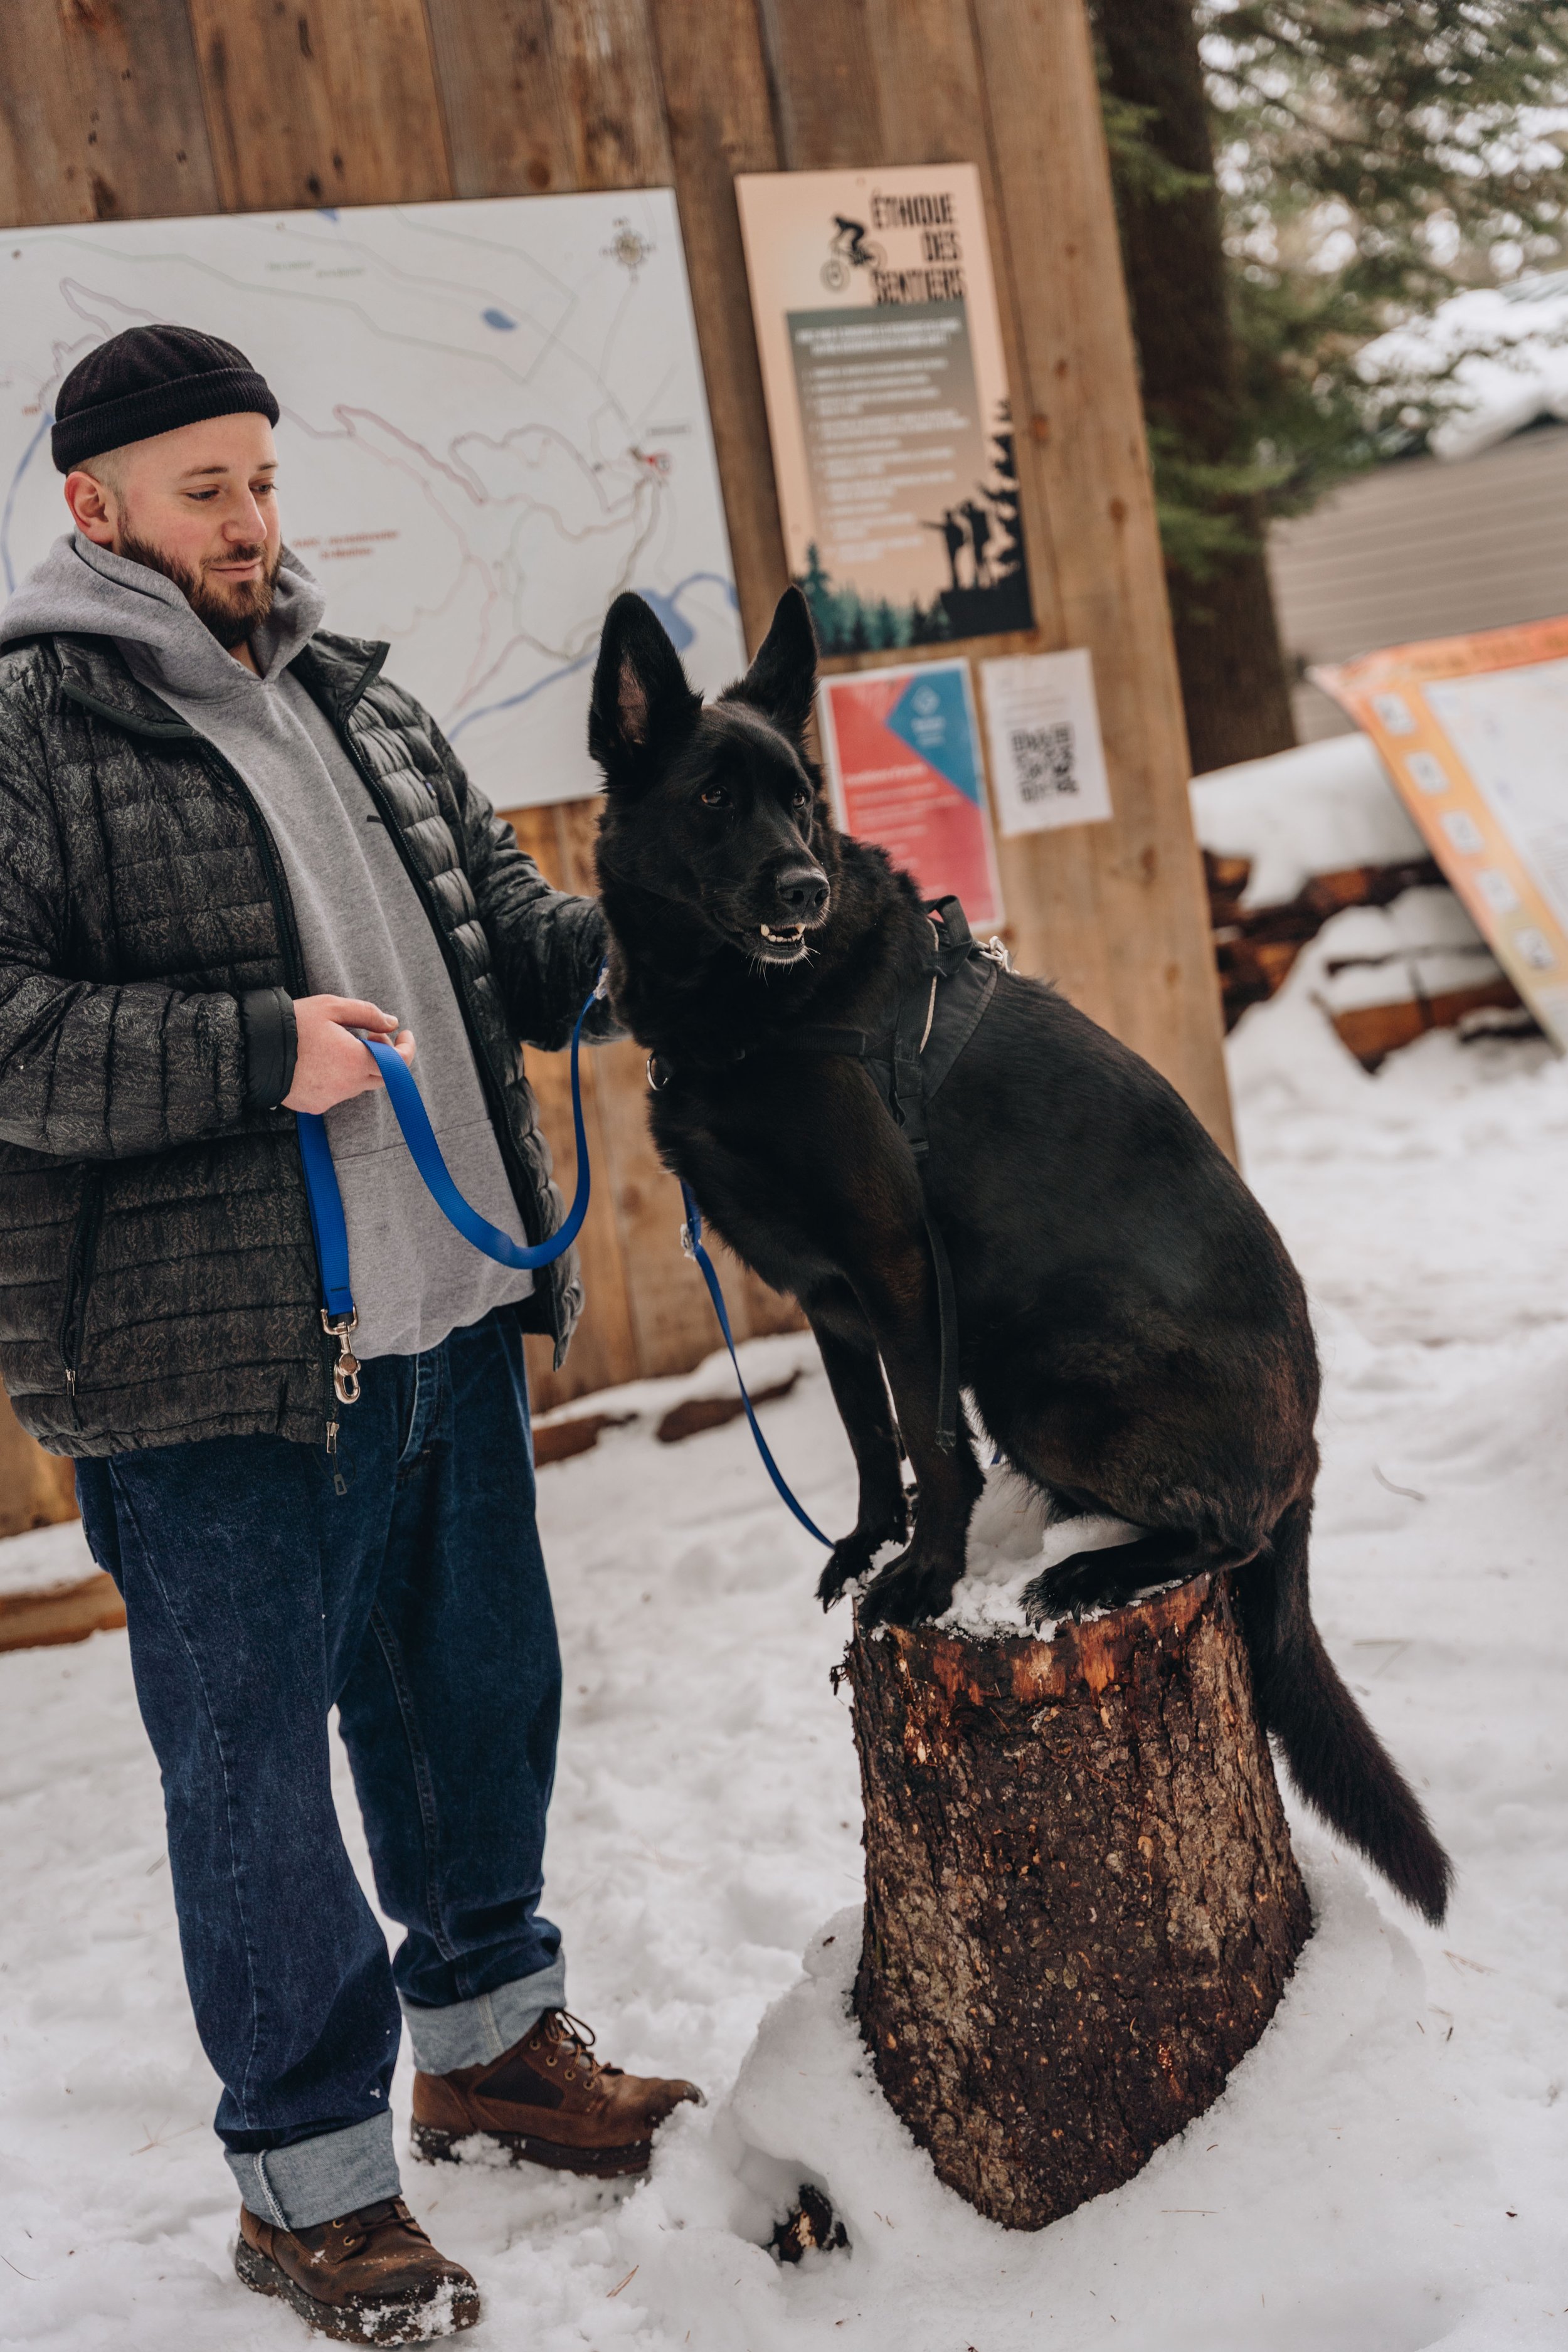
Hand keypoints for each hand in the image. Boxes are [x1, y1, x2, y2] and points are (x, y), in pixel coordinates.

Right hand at [281, 995, 415, 1114]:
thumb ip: (367, 1014)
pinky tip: (321, 1061)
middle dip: (385, 1056)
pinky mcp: (315, 1105)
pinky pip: (336, 1093)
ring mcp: (330, 1098)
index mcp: (355, 1061)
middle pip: (382, 1077)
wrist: (252, 1050)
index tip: (404, 1035)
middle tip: (372, 1035)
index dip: (407, 1049)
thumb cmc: (292, 1024)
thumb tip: (392, 1023)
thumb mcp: (331, 1007)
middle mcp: (347, 1085)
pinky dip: (338, 1077)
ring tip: (340, 1044)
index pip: (399, 1064)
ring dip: (359, 1066)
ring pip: (358, 1085)